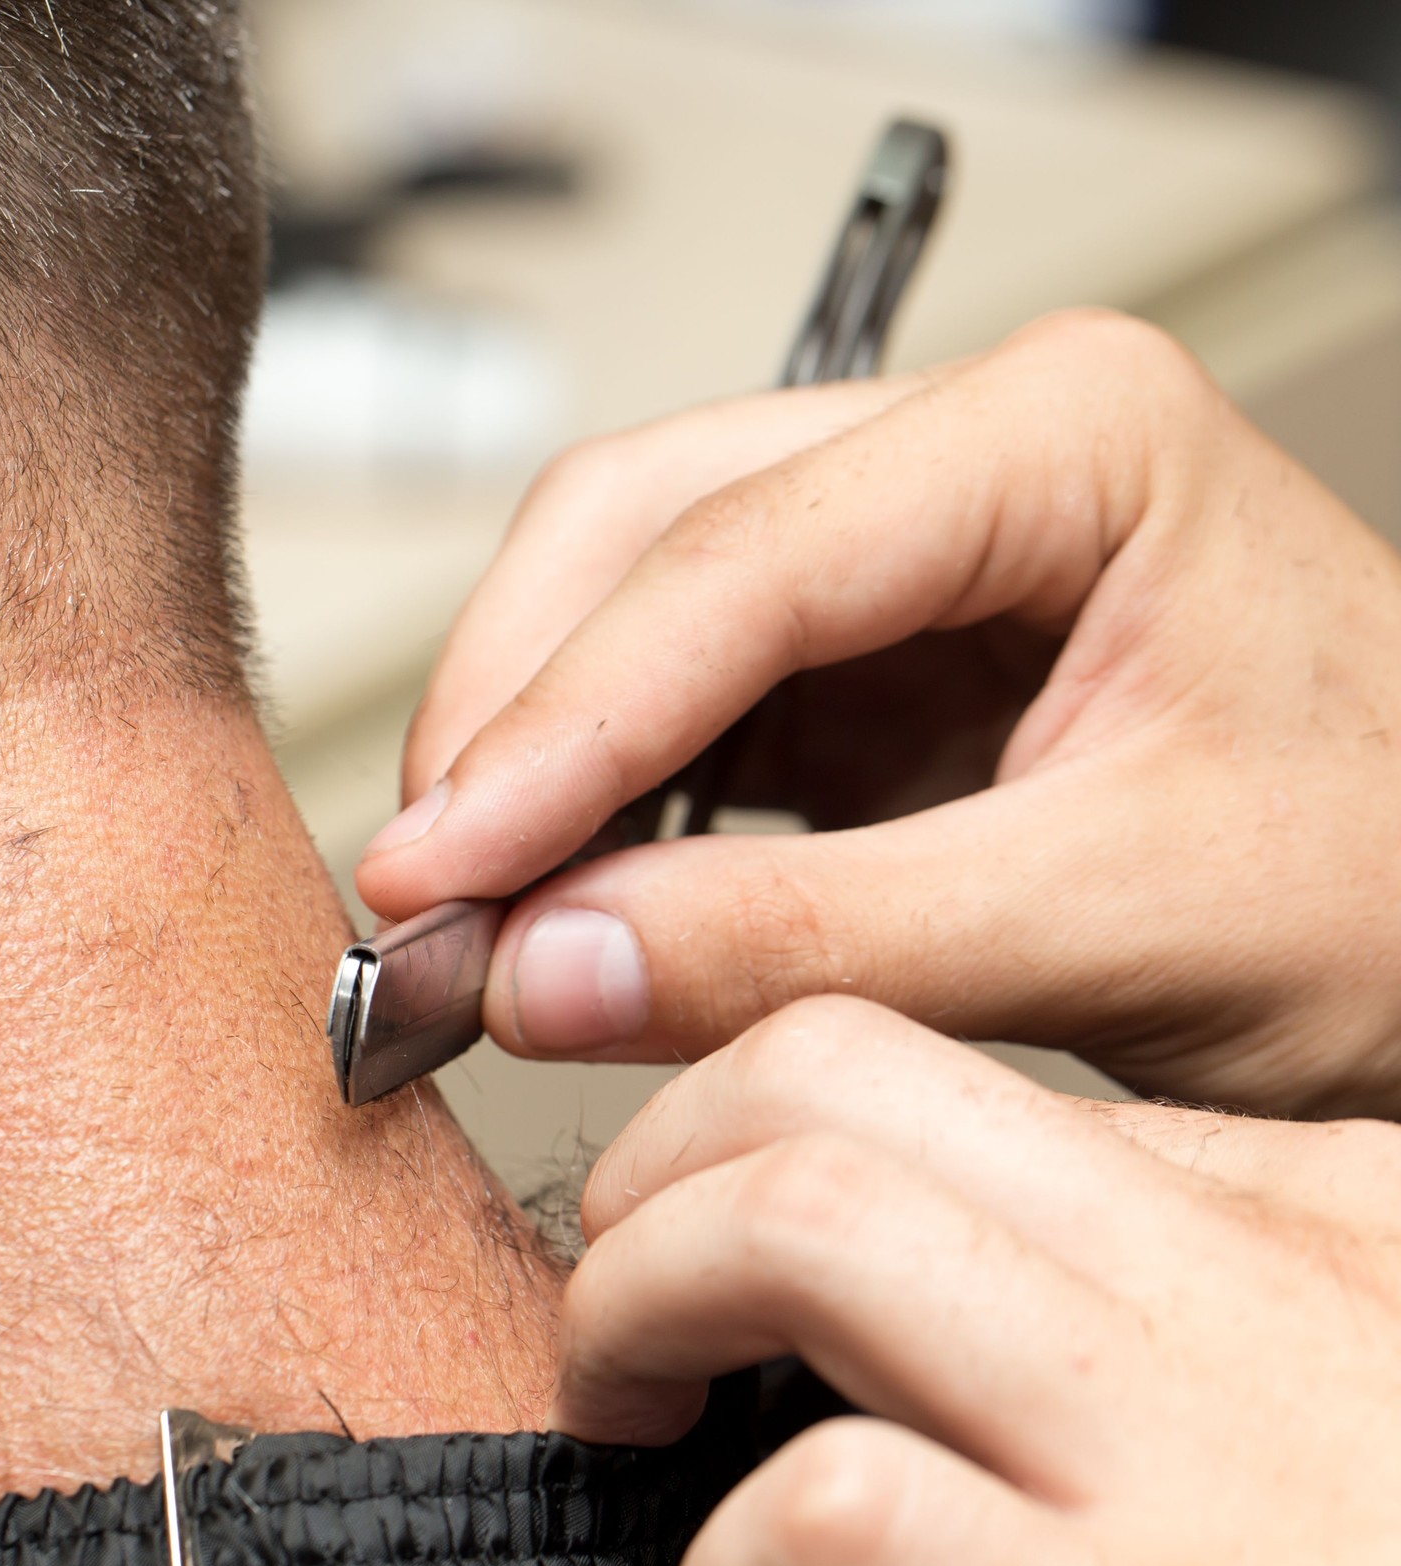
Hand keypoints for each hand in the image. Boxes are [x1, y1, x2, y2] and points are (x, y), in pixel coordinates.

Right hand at [355, 309, 1400, 1117]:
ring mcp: (897, 556)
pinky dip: (587, 803)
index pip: (739, 559)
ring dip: (527, 758)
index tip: (439, 866)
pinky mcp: (861, 664)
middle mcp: (959, 460)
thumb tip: (546, 967)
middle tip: (425, 895)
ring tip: (464, 909)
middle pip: (638, 532)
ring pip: (623, 604)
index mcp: (1062, 436)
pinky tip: (551, 888)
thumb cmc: (1393, 877)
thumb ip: (815, 945)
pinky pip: (670, 704)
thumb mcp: (1119, 919)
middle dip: (511, 717)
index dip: (559, 722)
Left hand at [552, 995, 1400, 1565]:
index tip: (672, 1223)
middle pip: (831, 1072)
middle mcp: (1255, 1286)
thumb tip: (902, 1253)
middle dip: (653, 1163)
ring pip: (806, 1213)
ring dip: (643, 1307)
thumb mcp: (1348, 1377)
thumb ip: (1175, 1292)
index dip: (741, 1125)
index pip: (935, 1063)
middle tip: (629, 1312)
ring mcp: (1206, 1457)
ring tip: (636, 1422)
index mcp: (1298, 1210)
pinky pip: (842, 1508)